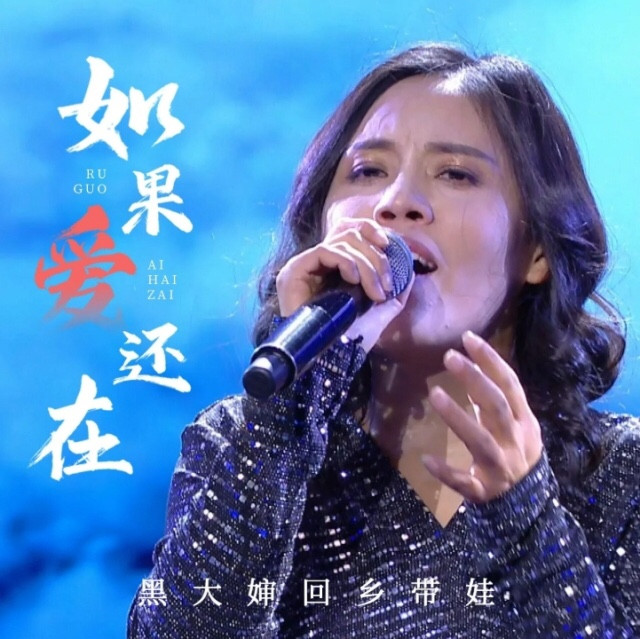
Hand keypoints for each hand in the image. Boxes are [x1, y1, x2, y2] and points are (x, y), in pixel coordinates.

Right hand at [276, 218, 413, 351]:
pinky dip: (346, 262)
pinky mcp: (295, 269)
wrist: (329, 359)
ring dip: (366, 265)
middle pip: (350, 235)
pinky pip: (325, 251)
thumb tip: (411, 272)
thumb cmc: (350, 338)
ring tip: (375, 291)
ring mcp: (304, 264)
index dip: (371, 231)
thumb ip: (394, 291)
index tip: (389, 245)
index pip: (350, 230)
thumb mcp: (379, 311)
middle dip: (376, 257)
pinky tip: (354, 281)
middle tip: (386, 283)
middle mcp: (317, 261)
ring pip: (341, 242)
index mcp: (334, 266)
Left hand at [422, 331, 542, 503]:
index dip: (491, 360)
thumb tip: (472, 367)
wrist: (527, 506)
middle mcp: (515, 441)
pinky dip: (446, 471)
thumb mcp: (514, 426)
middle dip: (475, 379)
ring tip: (434, 393)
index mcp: (524, 422)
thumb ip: (495, 400)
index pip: (510, 385)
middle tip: (449, 357)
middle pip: (496, 406)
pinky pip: (464, 481)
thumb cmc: (515, 455)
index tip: (468, 338)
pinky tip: (426, 459)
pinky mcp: (484, 491)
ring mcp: (501, 467)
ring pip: (480, 440)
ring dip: (457, 416)